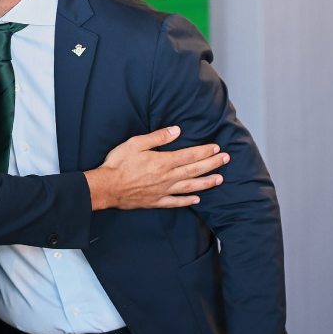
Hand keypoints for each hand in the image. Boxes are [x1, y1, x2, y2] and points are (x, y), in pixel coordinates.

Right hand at [84, 126, 227, 209]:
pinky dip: (187, 201)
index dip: (204, 151)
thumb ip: (157, 137)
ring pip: (190, 186)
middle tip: (225, 159)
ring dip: (206, 182)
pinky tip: (197, 199)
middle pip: (194, 170)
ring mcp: (163, 191)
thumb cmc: (118, 164)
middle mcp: (167, 177)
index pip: (189, 155)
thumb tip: (176, 131)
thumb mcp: (135, 143)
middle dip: (212, 164)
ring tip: (219, 179)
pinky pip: (176, 202)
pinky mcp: (156, 201)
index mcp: (163, 162)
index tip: (216, 148)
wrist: (106, 187)